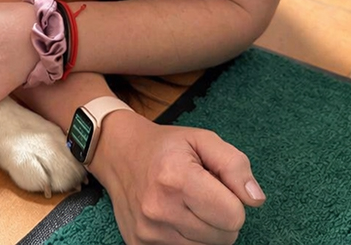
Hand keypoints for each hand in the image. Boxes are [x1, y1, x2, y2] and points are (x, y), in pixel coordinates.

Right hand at [91, 113, 264, 244]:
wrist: (118, 152)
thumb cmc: (165, 146)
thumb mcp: (201, 139)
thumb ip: (234, 164)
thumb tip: (256, 199)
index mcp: (176, 177)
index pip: (233, 216)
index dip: (232, 200)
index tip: (216, 185)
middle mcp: (159, 208)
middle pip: (224, 238)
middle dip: (220, 217)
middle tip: (200, 194)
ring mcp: (148, 231)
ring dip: (204, 230)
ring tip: (186, 204)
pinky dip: (186, 239)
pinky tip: (173, 216)